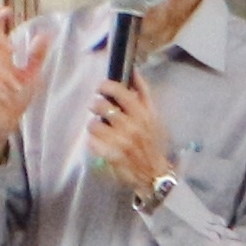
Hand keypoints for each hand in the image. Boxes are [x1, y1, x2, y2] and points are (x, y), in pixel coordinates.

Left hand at [86, 78, 174, 198]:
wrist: (154, 173)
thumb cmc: (152, 142)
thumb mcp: (154, 117)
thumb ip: (144, 95)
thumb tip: (134, 72)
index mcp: (143, 115)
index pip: (121, 92)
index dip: (107, 86)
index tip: (101, 86)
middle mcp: (132, 127)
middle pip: (102, 106)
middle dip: (96, 104)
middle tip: (98, 108)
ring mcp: (120, 142)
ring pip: (94, 124)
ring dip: (93, 124)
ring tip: (99, 127)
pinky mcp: (110, 156)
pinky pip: (92, 141)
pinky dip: (93, 140)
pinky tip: (99, 142)